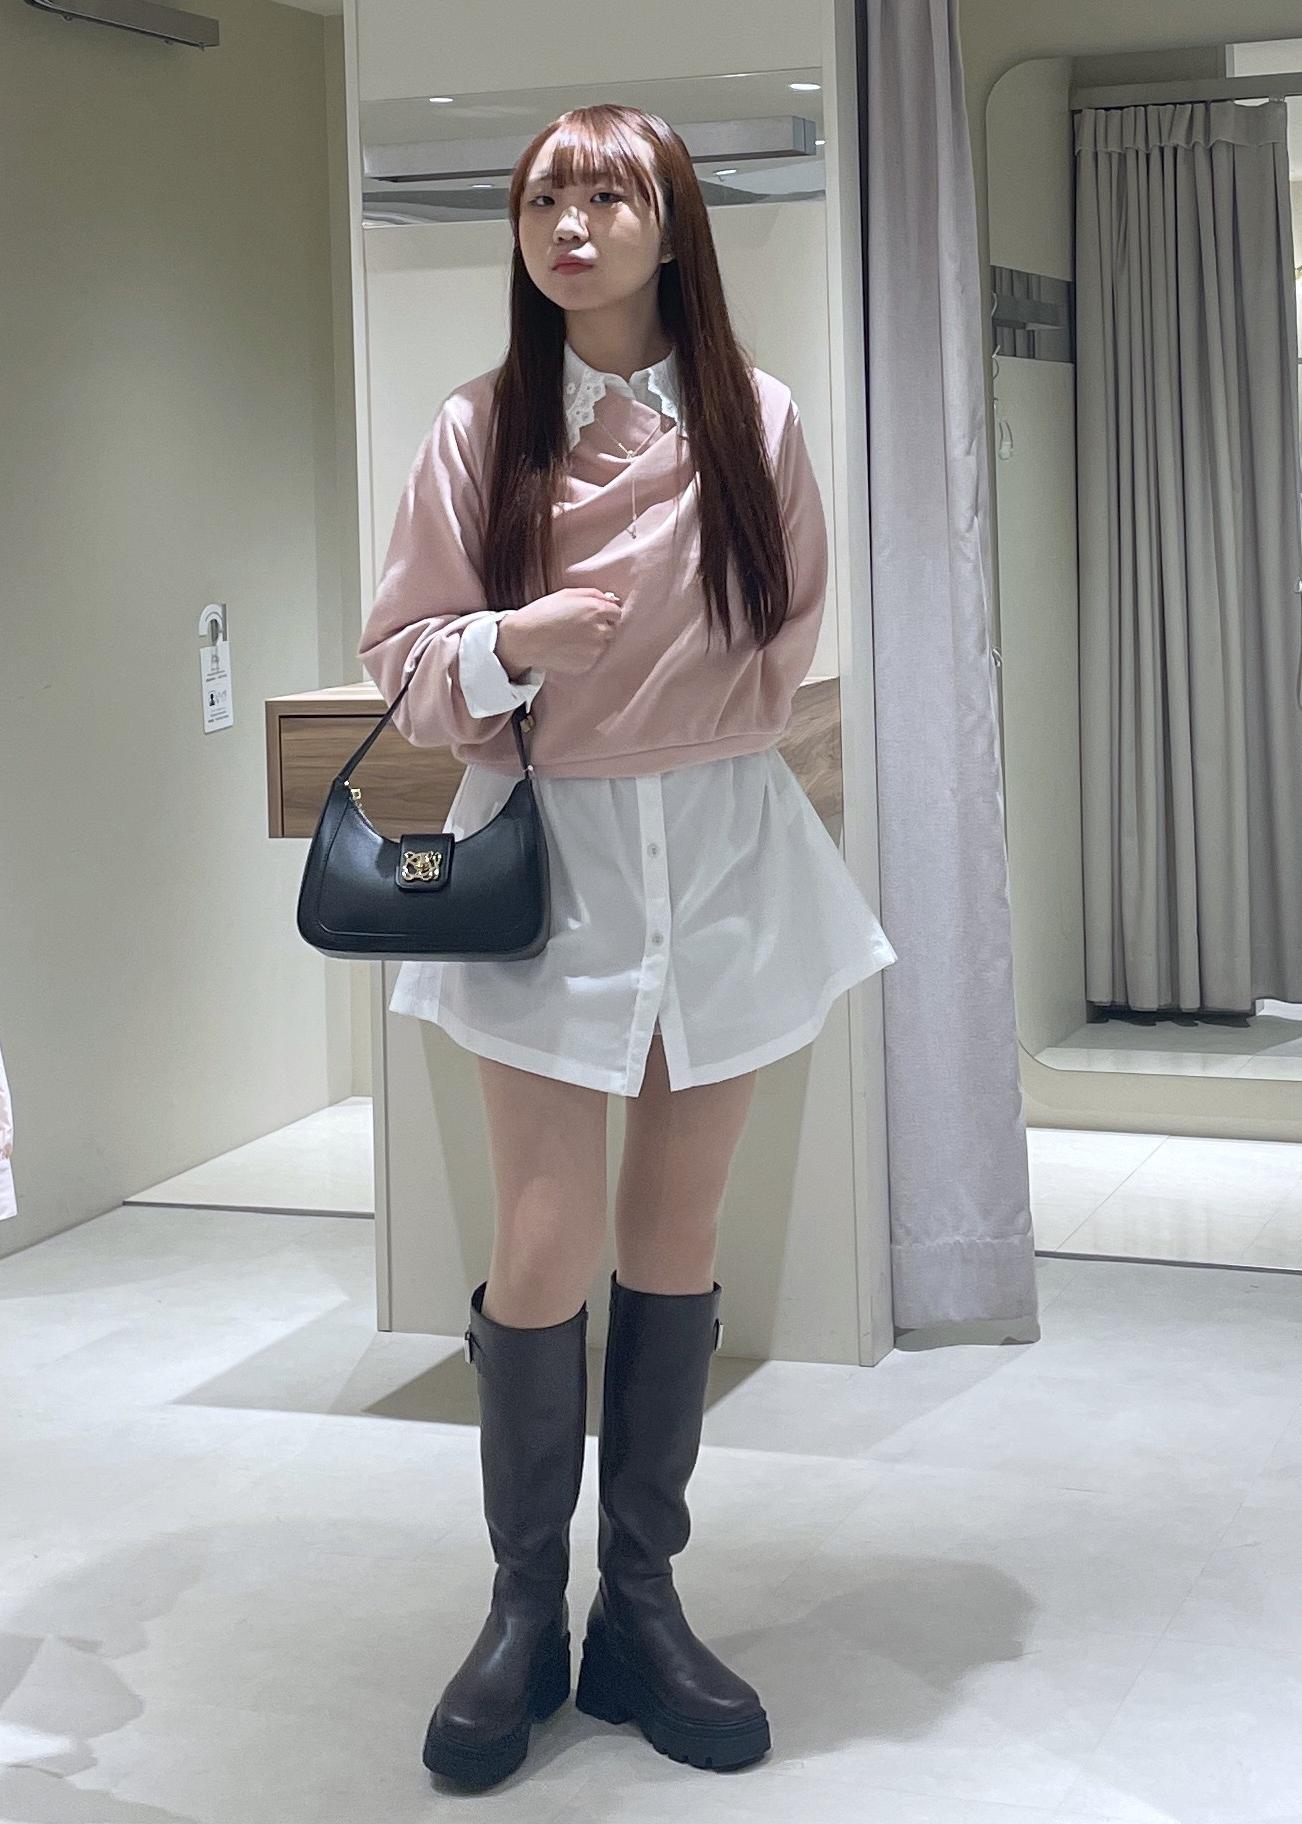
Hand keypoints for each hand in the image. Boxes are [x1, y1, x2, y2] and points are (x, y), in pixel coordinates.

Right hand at [501, 588, 624, 675]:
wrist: (526, 639)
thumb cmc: (544, 612)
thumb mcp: (568, 594)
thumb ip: (593, 594)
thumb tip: (611, 600)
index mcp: (597, 609)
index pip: (617, 612)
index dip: (605, 613)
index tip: (593, 615)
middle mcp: (600, 630)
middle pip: (612, 629)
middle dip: (601, 627)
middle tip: (578, 627)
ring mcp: (595, 649)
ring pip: (603, 644)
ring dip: (593, 641)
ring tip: (571, 638)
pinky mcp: (587, 664)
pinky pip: (592, 657)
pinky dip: (584, 654)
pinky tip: (568, 648)